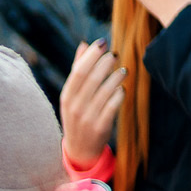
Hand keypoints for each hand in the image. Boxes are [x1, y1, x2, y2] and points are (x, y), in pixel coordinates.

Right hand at [59, 38, 122, 168]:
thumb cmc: (78, 115)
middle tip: (114, 54)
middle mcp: (75, 106)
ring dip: (115, 78)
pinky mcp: (100, 127)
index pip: (78, 71)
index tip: (102, 42)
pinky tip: (122, 89)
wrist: (80, 149)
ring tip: (123, 70)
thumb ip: (78, 69)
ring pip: (104, 92)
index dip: (91, 55)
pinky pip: (112, 107)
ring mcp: (87, 117)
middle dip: (104, 64)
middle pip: (91, 79)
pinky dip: (118, 96)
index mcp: (67, 96)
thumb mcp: (73, 94)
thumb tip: (84, 44)